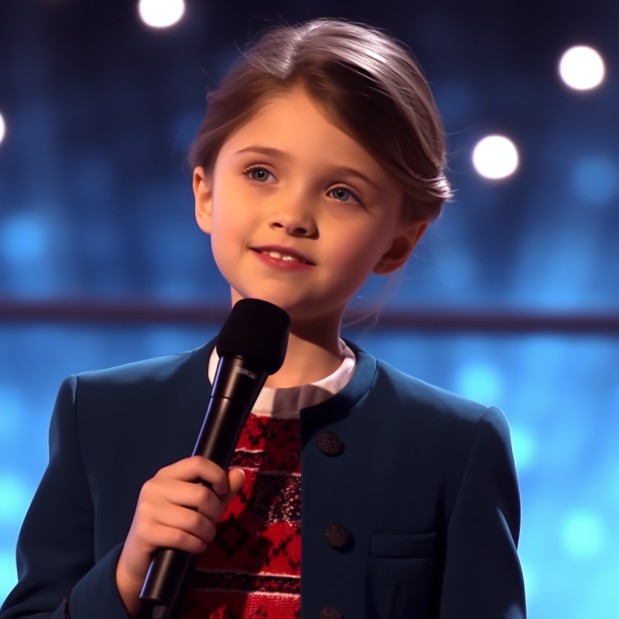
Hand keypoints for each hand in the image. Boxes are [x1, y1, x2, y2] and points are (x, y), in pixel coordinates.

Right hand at [115, 456, 244, 615]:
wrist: (139, 557)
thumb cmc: (173, 525)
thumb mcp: (197, 505)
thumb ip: (220, 490)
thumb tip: (239, 474)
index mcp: (167, 474)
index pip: (198, 462)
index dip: (218, 476)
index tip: (223, 492)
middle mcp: (154, 486)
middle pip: (201, 494)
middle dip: (215, 513)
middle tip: (212, 523)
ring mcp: (147, 508)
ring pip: (194, 519)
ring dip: (207, 532)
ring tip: (205, 536)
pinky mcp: (145, 531)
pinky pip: (182, 537)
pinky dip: (196, 545)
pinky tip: (196, 546)